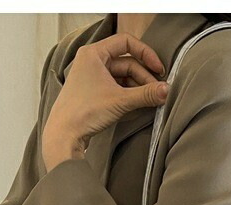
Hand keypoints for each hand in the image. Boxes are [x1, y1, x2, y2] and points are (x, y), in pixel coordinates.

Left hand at [42, 32, 168, 171]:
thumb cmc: (83, 113)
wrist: (64, 135)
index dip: (146, 54)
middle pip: (127, 62)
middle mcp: (92, 61)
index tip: (159, 69)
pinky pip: (117, 87)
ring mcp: (92, 77)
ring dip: (138, 87)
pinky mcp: (94, 92)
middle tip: (157, 92)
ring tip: (150, 101)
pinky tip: (139, 104)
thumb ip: (146, 94)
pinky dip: (129, 94)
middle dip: (144, 77)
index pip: (126, 42)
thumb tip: (166, 90)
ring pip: (123, 76)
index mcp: (94, 53)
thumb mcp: (120, 101)